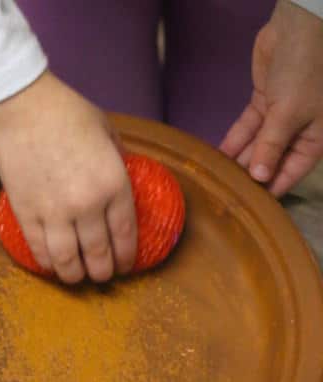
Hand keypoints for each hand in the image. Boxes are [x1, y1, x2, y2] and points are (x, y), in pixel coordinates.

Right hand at [0, 71, 135, 283]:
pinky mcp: (26, 215)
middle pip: (99, 255)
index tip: (126, 266)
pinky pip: (39, 251)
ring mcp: (54, 213)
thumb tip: (121, 181)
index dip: (127, 257)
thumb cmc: (67, 112)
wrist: (21, 108)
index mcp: (113, 184)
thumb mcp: (108, 131)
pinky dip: (48, 264)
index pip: (126, 235)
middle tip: (104, 276)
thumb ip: (120, 160)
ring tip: (78, 277)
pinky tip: (53, 266)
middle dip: (104, 273)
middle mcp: (87, 206)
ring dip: (75, 276)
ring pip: (68, 262)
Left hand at [220, 0, 322, 195]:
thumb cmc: (306, 70)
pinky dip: (233, 142)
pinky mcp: (262, 105)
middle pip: (269, 161)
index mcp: (315, 139)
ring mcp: (278, 118)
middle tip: (224, 194)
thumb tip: (260, 177)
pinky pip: (246, 129)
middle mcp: (297, 132)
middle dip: (249, 176)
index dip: (271, 189)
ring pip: (255, 146)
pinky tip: (216, 157)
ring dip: (237, 160)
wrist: (299, 27)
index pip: (290, 173)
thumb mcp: (290, 112)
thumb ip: (272, 146)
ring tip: (216, 178)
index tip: (249, 206)